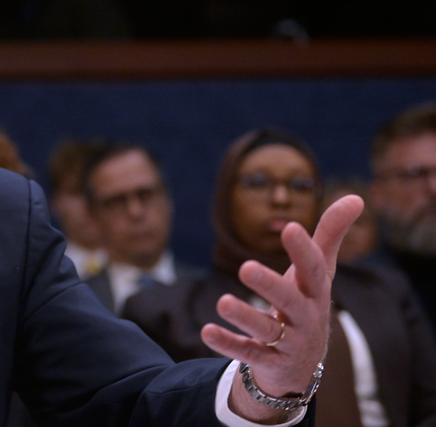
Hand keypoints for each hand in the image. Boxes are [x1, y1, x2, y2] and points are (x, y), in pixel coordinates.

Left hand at [200, 194, 363, 418]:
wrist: (302, 365)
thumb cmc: (306, 303)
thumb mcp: (319, 273)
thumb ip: (330, 236)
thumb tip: (357, 197)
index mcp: (315, 293)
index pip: (314, 270)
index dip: (305, 250)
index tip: (291, 227)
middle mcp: (305, 318)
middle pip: (289, 301)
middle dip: (270, 285)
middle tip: (245, 267)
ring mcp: (287, 343)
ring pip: (267, 330)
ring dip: (244, 316)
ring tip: (222, 302)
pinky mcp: (267, 361)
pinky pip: (247, 353)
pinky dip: (228, 343)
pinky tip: (206, 331)